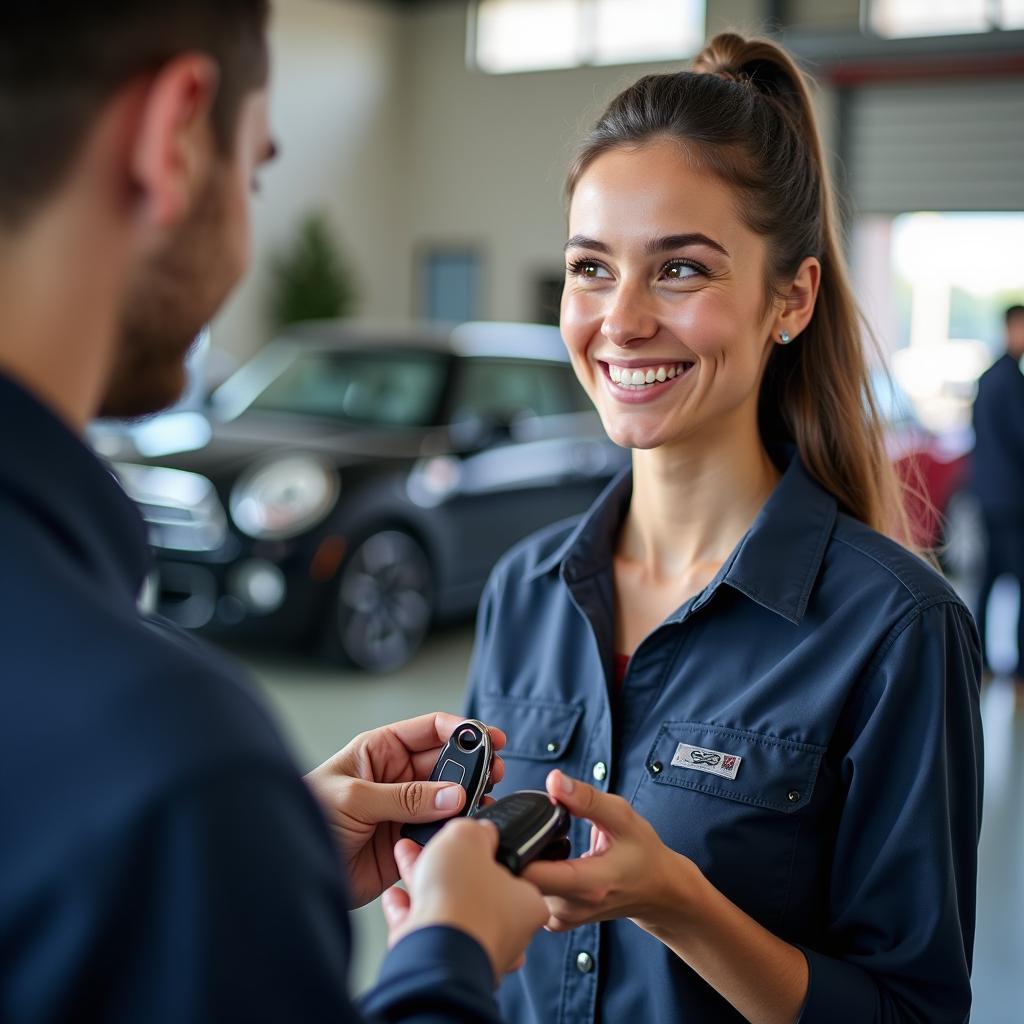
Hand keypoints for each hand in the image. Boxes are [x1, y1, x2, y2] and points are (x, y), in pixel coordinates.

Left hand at [304, 713, 505, 907]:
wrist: (290, 871)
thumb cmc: (306, 819)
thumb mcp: (353, 798)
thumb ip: (404, 797)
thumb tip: (451, 793)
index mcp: (380, 751)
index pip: (429, 730)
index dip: (461, 729)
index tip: (487, 736)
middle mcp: (397, 777)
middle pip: (446, 762)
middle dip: (473, 764)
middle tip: (494, 770)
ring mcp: (405, 809)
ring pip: (449, 797)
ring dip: (468, 798)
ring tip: (485, 800)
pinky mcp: (408, 840)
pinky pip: (441, 831)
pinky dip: (457, 830)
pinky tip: (467, 828)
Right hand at [381, 820, 548, 978]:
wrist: (436, 951)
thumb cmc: (464, 901)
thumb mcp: (470, 839)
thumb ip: (474, 830)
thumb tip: (477, 830)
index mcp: (527, 903)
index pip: (510, 869)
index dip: (484, 849)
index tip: (465, 839)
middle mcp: (505, 932)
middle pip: (473, 888)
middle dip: (446, 864)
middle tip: (431, 846)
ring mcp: (473, 950)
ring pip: (447, 909)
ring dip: (423, 883)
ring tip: (406, 858)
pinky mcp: (443, 963)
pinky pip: (425, 932)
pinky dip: (409, 913)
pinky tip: (397, 897)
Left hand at [522, 770, 692, 932]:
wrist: (657, 891)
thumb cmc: (643, 853)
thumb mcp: (622, 817)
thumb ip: (586, 798)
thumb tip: (553, 780)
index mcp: (589, 884)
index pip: (532, 876)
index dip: (513, 850)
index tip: (506, 830)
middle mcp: (570, 908)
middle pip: (518, 883)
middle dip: (511, 852)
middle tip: (512, 830)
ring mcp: (561, 918)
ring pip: (519, 891)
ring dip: (519, 864)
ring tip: (533, 843)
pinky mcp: (555, 919)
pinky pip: (528, 896)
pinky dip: (527, 876)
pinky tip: (541, 861)